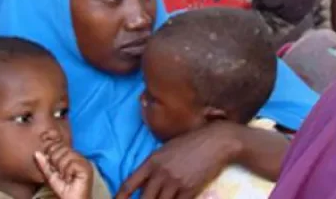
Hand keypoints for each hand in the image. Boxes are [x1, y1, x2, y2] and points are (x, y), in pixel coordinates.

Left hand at [36, 143, 92, 198]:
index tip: (53, 166)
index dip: (53, 153)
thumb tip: (36, 152)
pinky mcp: (87, 168)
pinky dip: (67, 173)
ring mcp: (84, 162)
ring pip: (67, 156)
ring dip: (62, 169)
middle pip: (63, 148)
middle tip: (60, 173)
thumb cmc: (63, 189)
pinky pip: (72, 164)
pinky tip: (70, 179)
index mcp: (72, 156)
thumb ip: (44, 164)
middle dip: (56, 161)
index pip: (60, 145)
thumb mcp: (51, 176)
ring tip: (65, 177)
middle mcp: (79, 156)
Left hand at [116, 122, 238, 198]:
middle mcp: (161, 173)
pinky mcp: (189, 190)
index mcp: (152, 161)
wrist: (215, 141)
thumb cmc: (191, 142)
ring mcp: (175, 182)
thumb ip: (154, 165)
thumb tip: (145, 181)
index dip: (120, 197)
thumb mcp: (167, 149)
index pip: (129, 184)